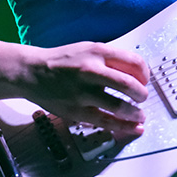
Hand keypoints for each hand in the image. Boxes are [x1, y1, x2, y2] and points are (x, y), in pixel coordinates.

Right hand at [19, 41, 150, 133]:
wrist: (31, 72)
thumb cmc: (62, 61)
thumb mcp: (88, 49)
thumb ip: (110, 58)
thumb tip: (136, 72)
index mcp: (98, 52)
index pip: (134, 63)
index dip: (145, 74)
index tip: (145, 80)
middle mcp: (91, 71)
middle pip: (130, 85)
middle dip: (142, 94)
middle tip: (143, 98)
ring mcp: (83, 92)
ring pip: (119, 106)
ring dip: (135, 113)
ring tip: (139, 115)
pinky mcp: (76, 111)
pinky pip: (104, 121)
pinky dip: (122, 126)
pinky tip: (132, 127)